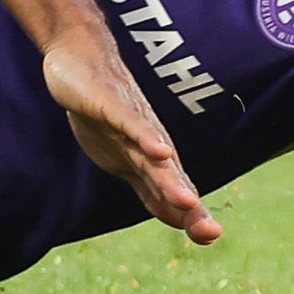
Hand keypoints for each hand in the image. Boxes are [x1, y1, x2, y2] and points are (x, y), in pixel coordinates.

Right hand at [42, 27, 219, 244]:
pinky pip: (130, 123)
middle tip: (210, 232)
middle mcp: (148, 143)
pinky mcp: (111, 105)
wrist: (82, 56)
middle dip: (189, 206)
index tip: (211, 237)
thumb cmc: (105, 110)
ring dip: (171, 180)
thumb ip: (149, 187)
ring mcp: (131, 123)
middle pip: (171, 179)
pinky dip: (146, 138)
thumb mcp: (124, 158)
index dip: (190, 216)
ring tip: (188, 202)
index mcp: (150, 160)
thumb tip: (176, 216)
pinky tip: (161, 151)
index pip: (173, 193)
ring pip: (154, 157)